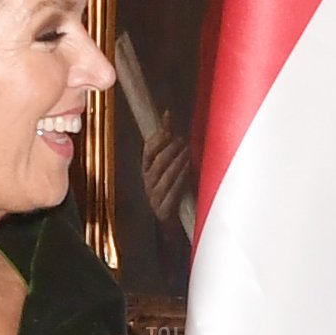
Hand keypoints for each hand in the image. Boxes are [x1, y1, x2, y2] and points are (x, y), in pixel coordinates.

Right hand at [142, 112, 191, 226]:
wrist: (176, 221)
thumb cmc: (176, 186)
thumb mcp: (172, 161)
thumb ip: (169, 139)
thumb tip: (167, 114)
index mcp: (147, 169)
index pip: (148, 150)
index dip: (158, 139)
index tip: (170, 132)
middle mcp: (147, 183)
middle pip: (157, 162)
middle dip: (172, 150)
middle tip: (184, 142)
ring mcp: (154, 198)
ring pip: (164, 176)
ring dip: (178, 162)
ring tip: (188, 153)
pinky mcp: (162, 211)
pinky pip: (172, 192)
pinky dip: (181, 179)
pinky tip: (188, 171)